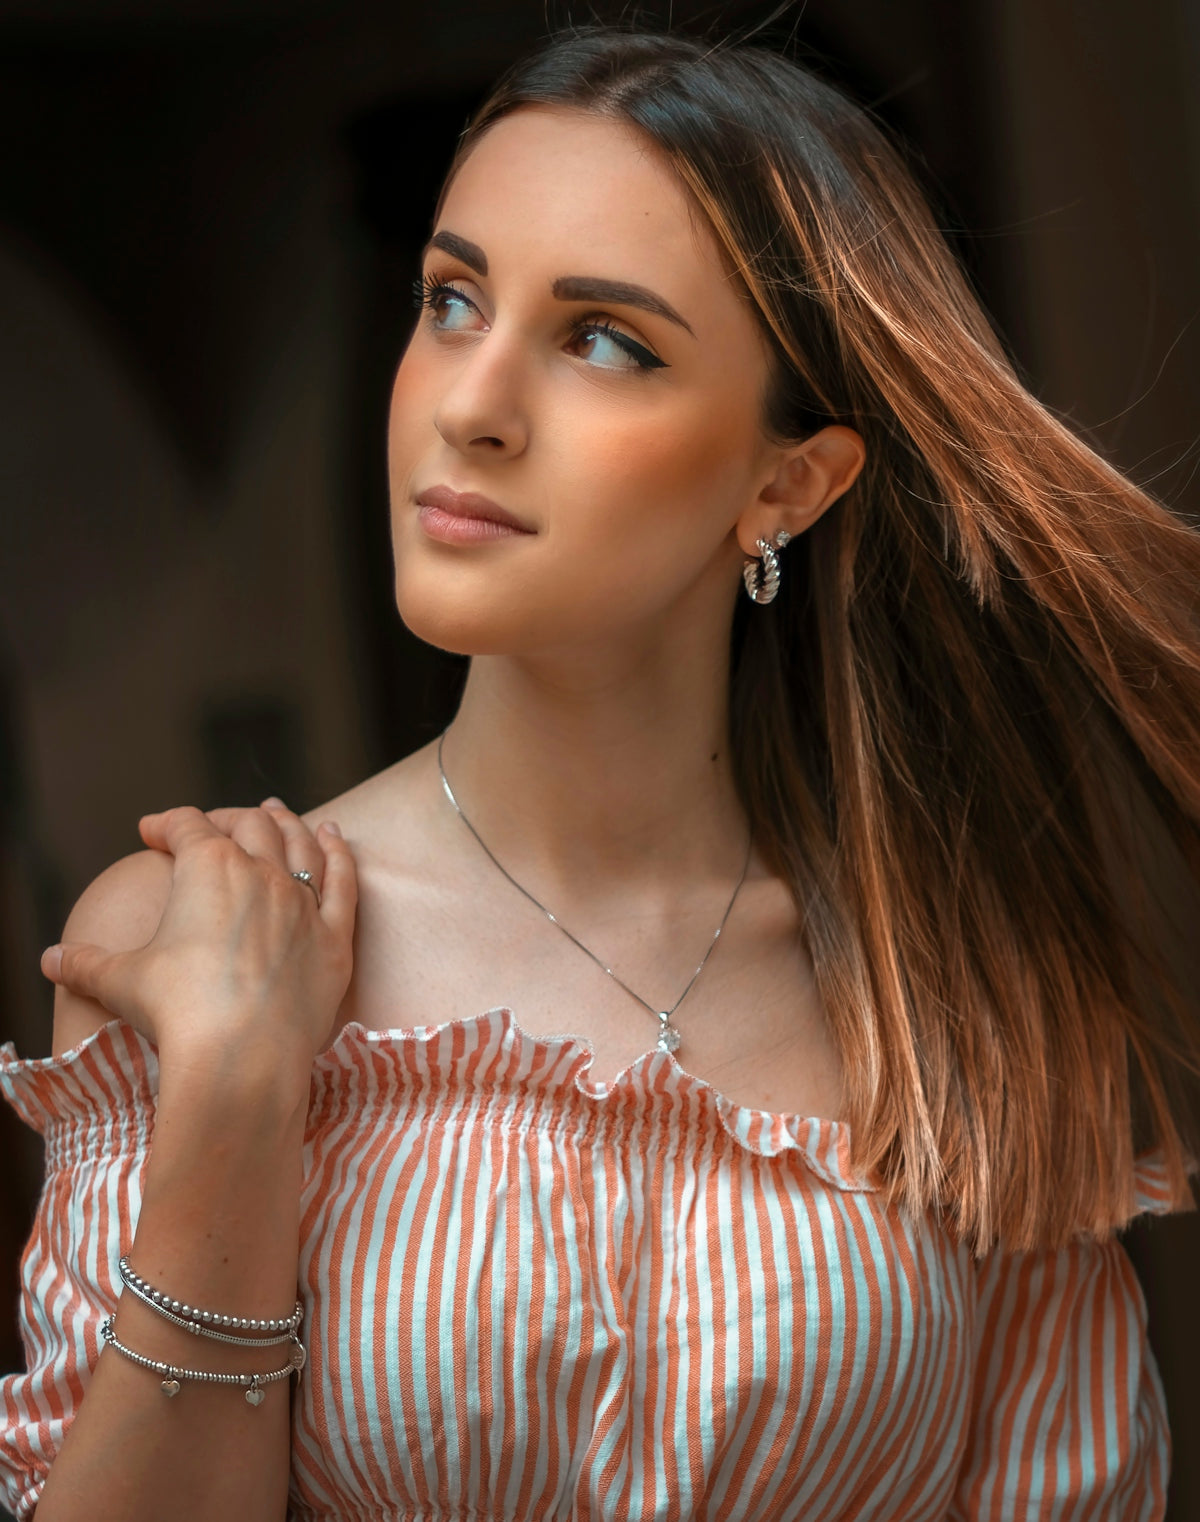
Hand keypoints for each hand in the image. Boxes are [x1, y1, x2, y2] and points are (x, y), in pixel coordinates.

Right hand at [40, 802, 356, 1069]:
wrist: (243, 1057)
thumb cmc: (178, 1012)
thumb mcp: (120, 982)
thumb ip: (86, 964)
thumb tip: (51, 961)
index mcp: (208, 868)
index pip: (187, 827)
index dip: (167, 823)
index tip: (151, 831)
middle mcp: (261, 872)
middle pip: (247, 826)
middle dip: (226, 818)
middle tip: (214, 824)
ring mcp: (303, 902)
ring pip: (297, 844)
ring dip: (284, 822)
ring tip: (273, 811)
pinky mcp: (334, 937)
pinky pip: (343, 881)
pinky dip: (339, 853)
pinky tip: (334, 836)